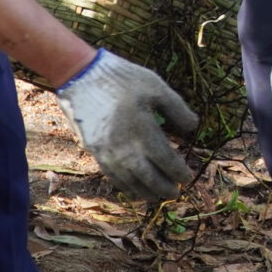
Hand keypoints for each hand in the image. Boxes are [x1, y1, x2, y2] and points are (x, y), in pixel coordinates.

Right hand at [55, 50, 198, 201]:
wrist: (79, 75)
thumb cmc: (122, 78)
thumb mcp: (156, 86)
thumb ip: (177, 109)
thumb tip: (193, 128)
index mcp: (142, 130)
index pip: (165, 160)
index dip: (178, 171)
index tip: (188, 176)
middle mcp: (123, 146)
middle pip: (147, 177)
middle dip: (163, 188)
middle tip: (175, 194)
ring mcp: (105, 151)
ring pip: (128, 181)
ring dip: (144, 192)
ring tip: (156, 197)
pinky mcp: (92, 149)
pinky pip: (110, 175)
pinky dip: (124, 185)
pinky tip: (131, 187)